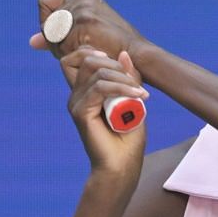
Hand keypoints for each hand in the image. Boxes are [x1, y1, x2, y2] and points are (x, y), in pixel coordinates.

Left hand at [31, 0, 147, 61]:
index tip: (60, 34)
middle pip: (46, 22)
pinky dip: (70, 55)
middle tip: (80, 47)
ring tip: (86, 51)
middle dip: (56, 40)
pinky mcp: (84, 25)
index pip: (45, 3)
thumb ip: (58, 32)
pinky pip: (60, 45)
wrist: (137, 56)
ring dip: (63, 50)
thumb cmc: (114, 47)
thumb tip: (32, 42)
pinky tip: (88, 54)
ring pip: (51, 35)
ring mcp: (83, 10)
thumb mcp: (85, 33)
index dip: (47, 22)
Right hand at [50, 43, 148, 177]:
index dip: (96, 51)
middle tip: (136, 83)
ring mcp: (76, 103)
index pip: (77, 57)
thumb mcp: (133, 100)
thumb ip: (128, 78)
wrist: (122, 165)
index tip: (121, 65)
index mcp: (84, 90)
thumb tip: (123, 53)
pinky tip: (140, 96)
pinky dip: (122, 88)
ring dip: (124, 78)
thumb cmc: (127, 136)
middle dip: (116, 64)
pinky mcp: (80, 112)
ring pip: (97, 72)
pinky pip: (100, 88)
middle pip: (87, 58)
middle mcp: (76, 94)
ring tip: (141, 94)